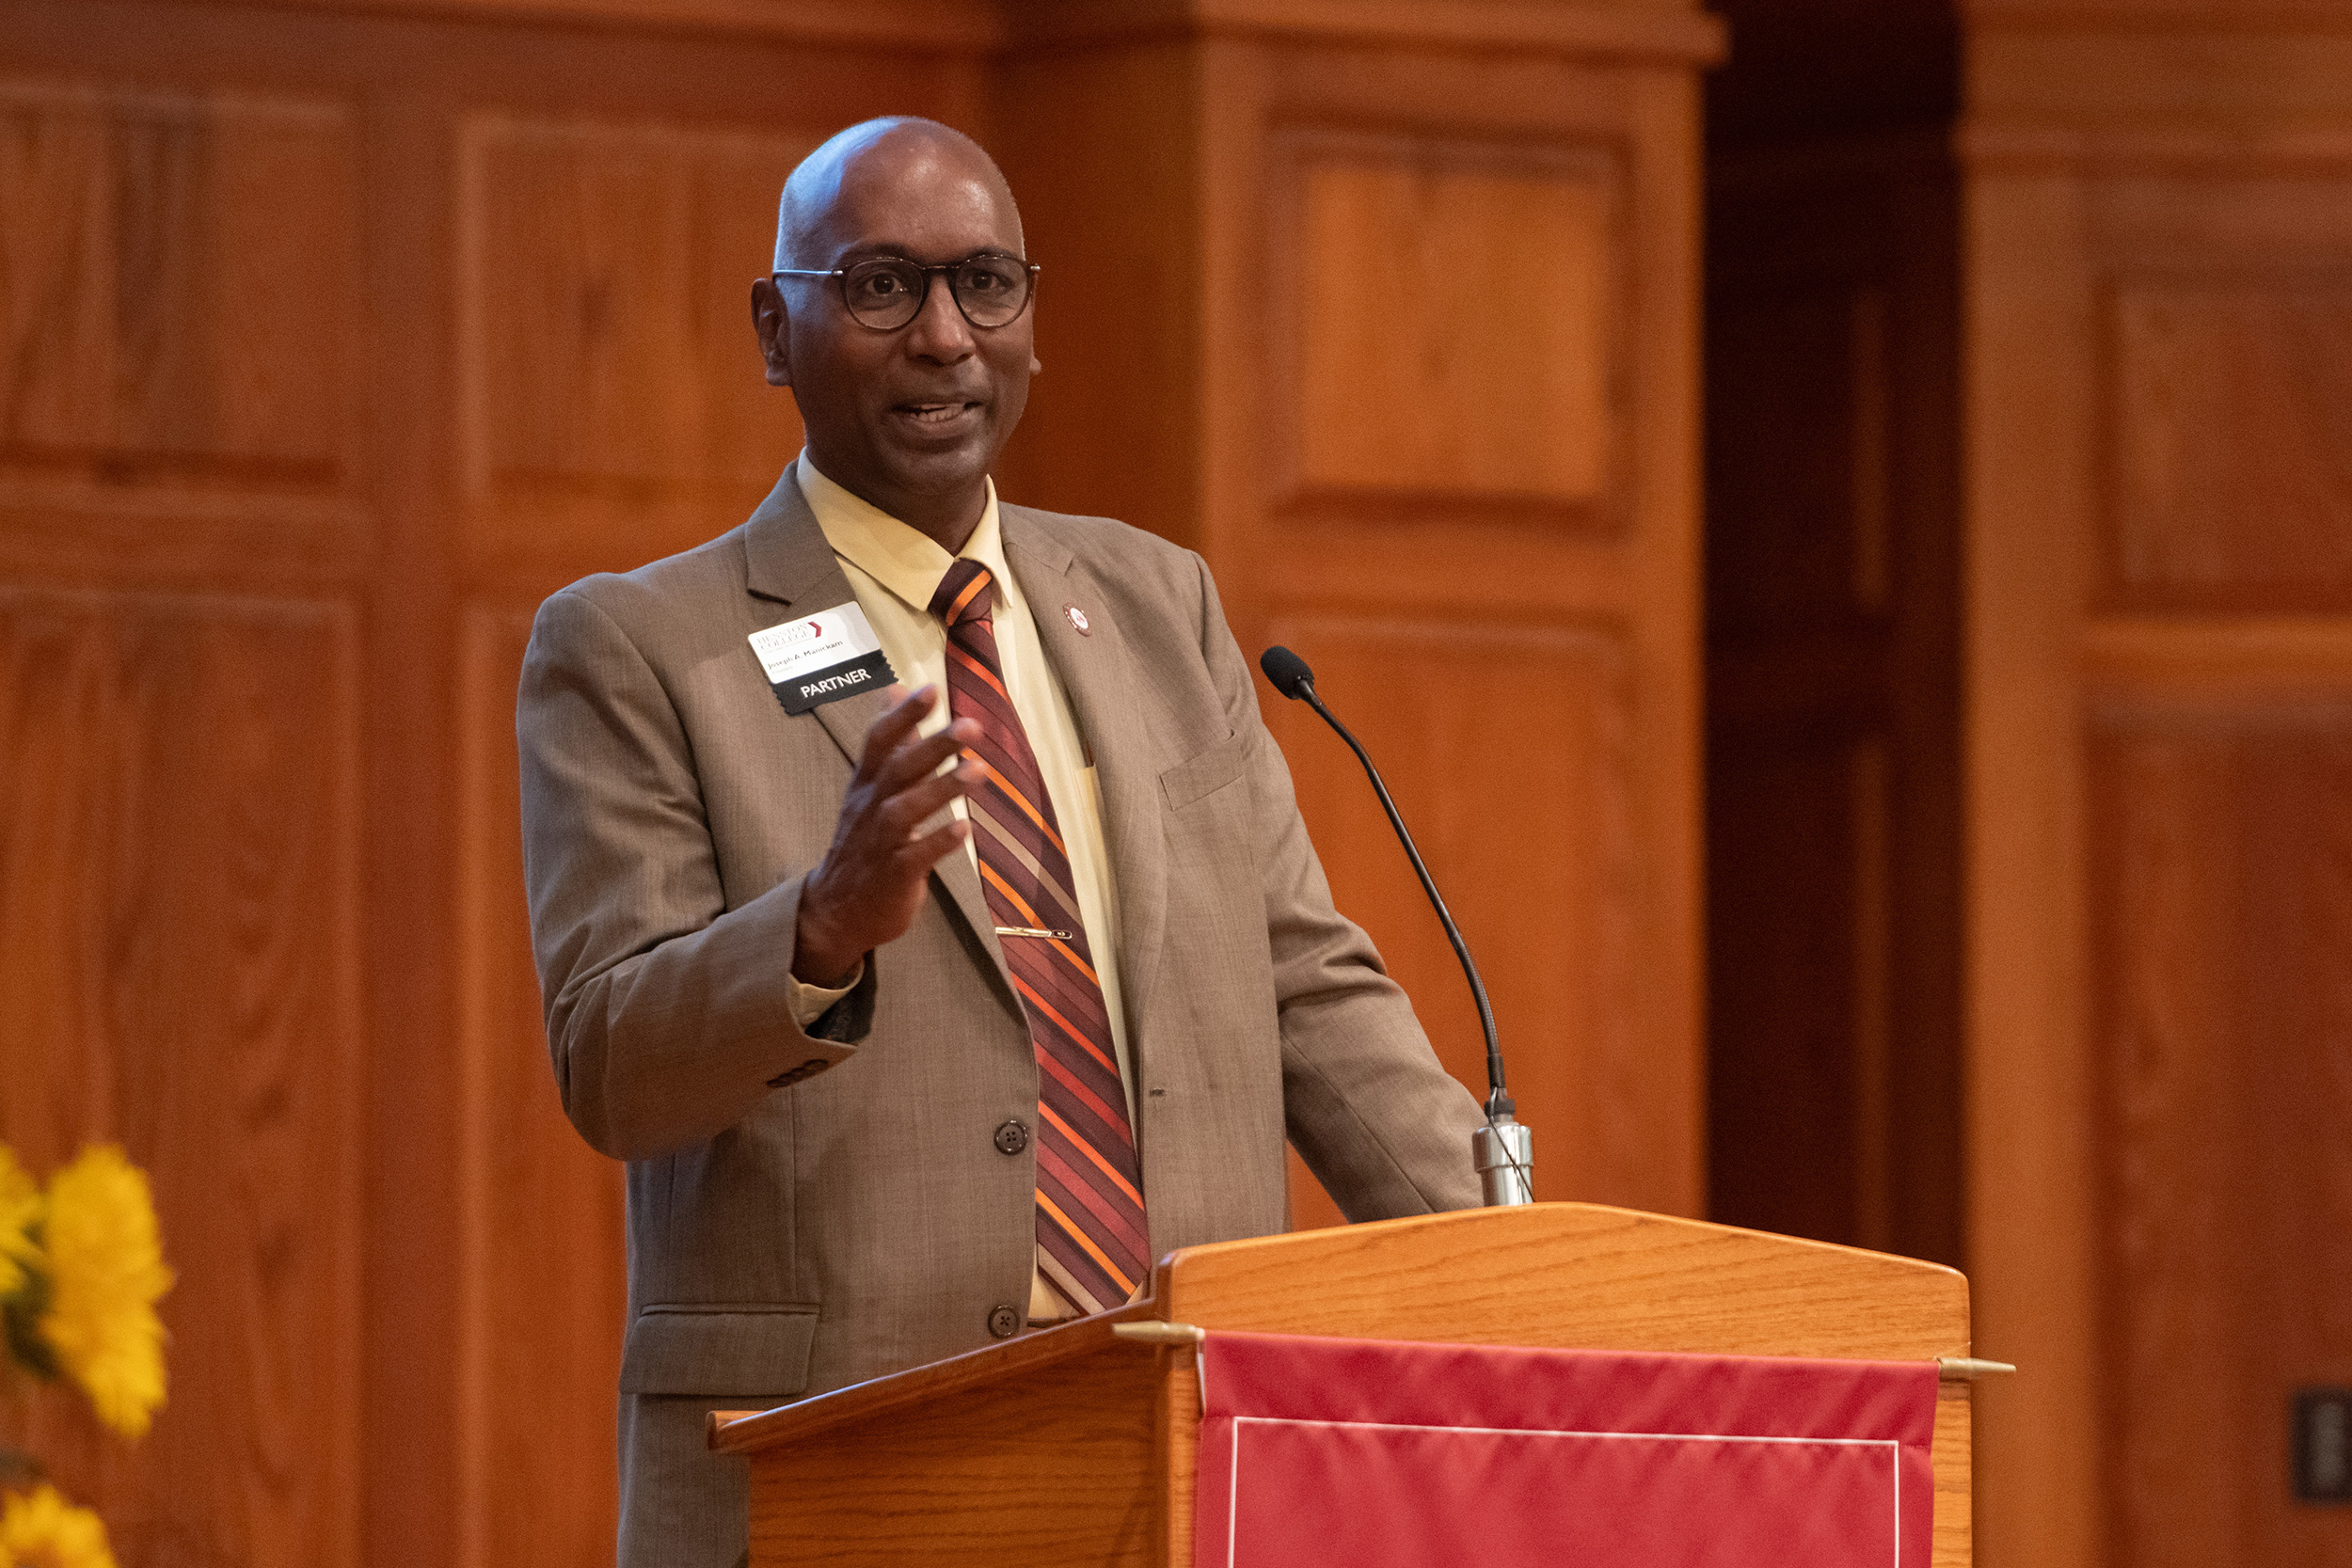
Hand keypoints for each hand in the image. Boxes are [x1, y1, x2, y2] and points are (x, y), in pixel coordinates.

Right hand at [792, 684, 978, 985]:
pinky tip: (964, 828)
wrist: (837, 908)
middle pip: (898, 769)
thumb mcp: (870, 786)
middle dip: (934, 746)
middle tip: (971, 725)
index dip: (904, 715)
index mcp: (867, 783)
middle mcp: (871, 807)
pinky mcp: (894, 875)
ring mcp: (880, 841)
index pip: (879, 740)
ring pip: (906, 810)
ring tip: (978, 770)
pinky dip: (939, 841)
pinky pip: (915, 856)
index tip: (931, 689)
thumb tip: (896, 689)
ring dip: (942, 789)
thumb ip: (890, 740)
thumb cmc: (864, 840)